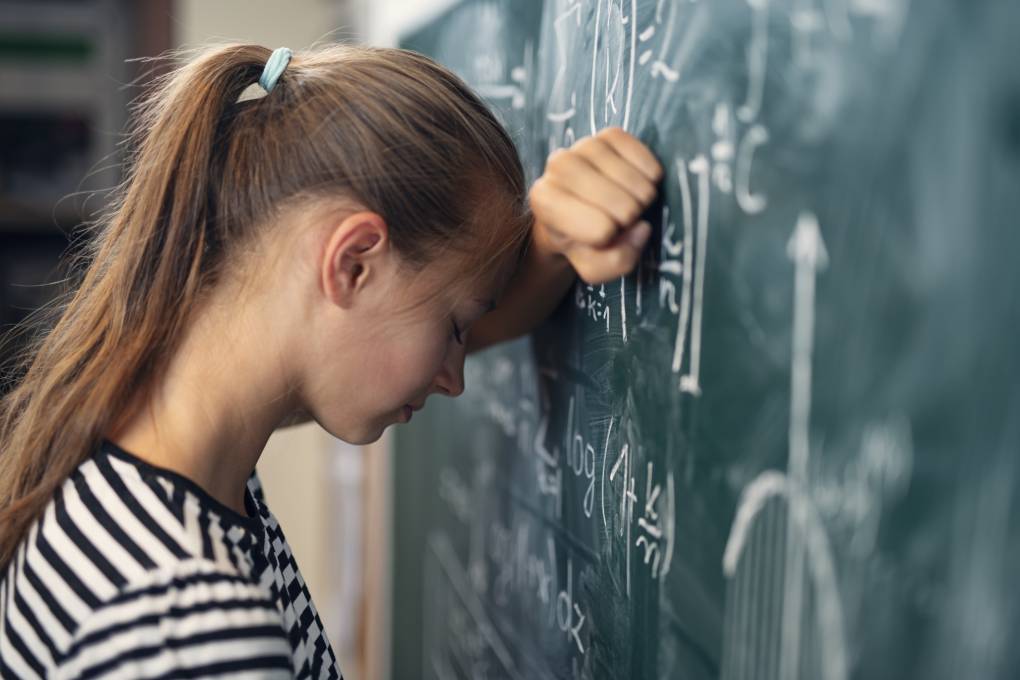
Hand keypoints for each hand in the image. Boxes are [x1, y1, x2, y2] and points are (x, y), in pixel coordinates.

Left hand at [528, 127, 662, 284]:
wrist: (581, 208)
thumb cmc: (584, 240)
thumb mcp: (594, 266)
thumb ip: (617, 261)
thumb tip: (641, 228)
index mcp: (544, 200)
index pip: (600, 229)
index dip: (610, 240)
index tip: (599, 236)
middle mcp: (557, 165)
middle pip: (622, 206)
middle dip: (629, 219)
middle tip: (618, 219)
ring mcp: (584, 144)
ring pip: (635, 182)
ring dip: (642, 198)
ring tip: (628, 202)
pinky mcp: (610, 134)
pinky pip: (644, 157)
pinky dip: (651, 175)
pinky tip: (639, 183)